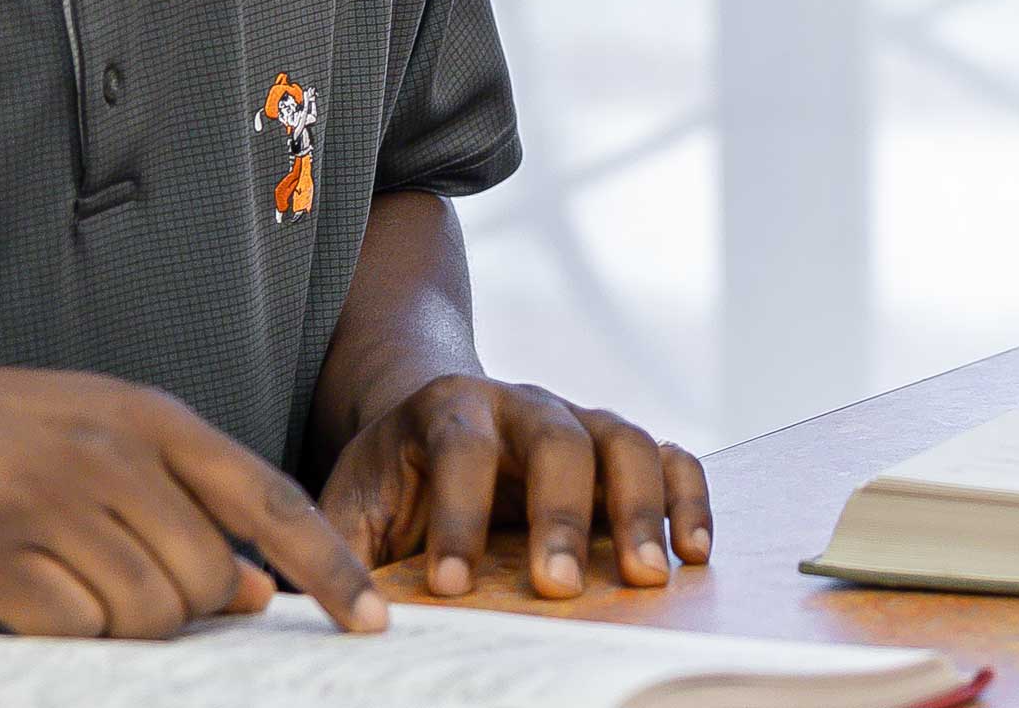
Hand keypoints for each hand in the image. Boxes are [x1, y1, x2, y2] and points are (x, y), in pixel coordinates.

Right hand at [0, 365, 388, 637]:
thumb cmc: (7, 442)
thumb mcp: (108, 442)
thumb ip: (188, 504)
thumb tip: (255, 591)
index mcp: (154, 420)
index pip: (270, 499)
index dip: (327, 566)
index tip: (369, 622)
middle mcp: (113, 455)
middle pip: (207, 577)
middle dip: (185, 609)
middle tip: (126, 588)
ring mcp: (54, 503)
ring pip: (146, 614)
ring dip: (123, 627)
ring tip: (73, 586)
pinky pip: (75, 632)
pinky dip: (71, 637)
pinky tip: (36, 602)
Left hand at [318, 373, 712, 599]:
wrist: (437, 423)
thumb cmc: (391, 482)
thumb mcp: (350, 505)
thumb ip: (337, 550)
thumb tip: (324, 615)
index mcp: (449, 408)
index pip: (461, 449)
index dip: (460, 514)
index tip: (453, 586)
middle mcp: (524, 403)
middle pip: (558, 440)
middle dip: (560, 516)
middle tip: (556, 589)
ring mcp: (581, 420)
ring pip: (625, 442)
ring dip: (639, 510)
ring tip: (646, 579)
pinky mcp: (619, 449)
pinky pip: (671, 457)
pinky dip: (688, 498)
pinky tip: (694, 554)